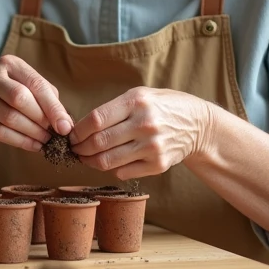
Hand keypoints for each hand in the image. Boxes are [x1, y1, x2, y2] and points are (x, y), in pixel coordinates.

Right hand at [0, 55, 73, 151]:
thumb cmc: (6, 95)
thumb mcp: (26, 87)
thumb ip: (46, 99)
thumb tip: (65, 123)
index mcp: (9, 63)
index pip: (35, 84)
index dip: (52, 107)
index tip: (65, 126)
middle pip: (20, 98)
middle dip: (41, 119)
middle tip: (55, 134)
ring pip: (10, 117)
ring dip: (32, 133)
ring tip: (46, 141)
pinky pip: (0, 132)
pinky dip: (20, 141)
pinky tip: (33, 146)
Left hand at [69, 87, 211, 179]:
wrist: (197, 124)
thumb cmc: (162, 107)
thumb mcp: (140, 95)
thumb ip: (113, 109)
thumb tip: (81, 128)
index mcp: (136, 101)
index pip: (96, 119)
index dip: (77, 131)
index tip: (71, 136)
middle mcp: (144, 124)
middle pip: (99, 142)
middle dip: (80, 148)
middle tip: (74, 149)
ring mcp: (152, 146)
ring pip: (107, 161)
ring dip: (90, 162)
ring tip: (86, 158)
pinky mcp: (157, 164)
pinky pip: (122, 172)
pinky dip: (111, 169)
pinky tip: (110, 162)